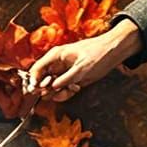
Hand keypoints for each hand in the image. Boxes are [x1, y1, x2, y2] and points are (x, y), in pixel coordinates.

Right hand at [28, 19, 143, 99]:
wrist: (113, 52)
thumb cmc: (99, 53)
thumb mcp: (81, 67)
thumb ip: (65, 78)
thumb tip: (51, 88)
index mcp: (56, 56)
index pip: (36, 69)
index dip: (33, 80)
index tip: (37, 90)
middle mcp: (56, 65)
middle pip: (40, 82)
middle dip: (47, 89)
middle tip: (56, 90)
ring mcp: (62, 73)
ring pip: (50, 89)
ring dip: (58, 93)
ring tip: (72, 88)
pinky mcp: (68, 81)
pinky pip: (60, 92)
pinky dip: (66, 94)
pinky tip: (76, 89)